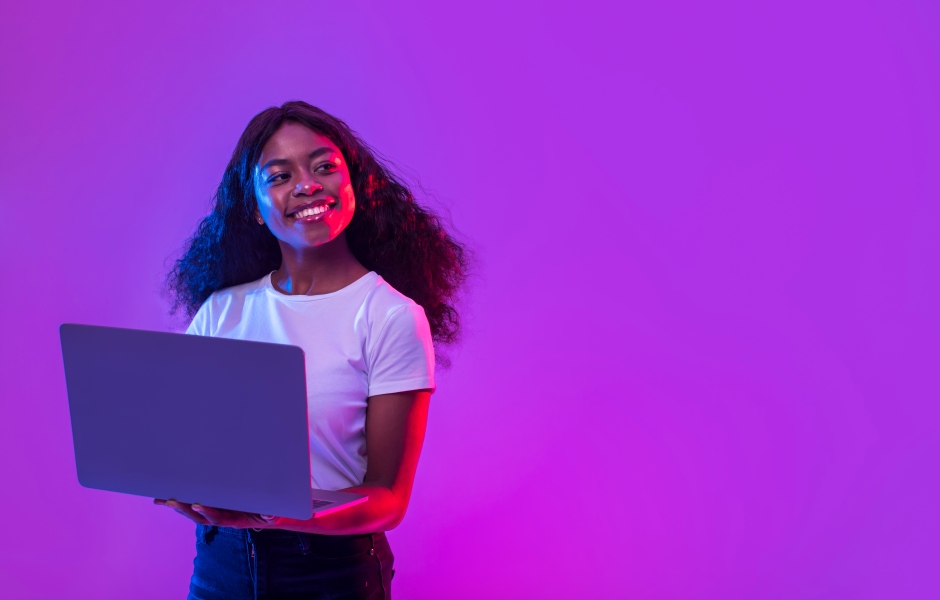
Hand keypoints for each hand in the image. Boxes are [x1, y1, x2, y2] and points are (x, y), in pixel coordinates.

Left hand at [154, 498, 278, 528]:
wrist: (262, 518)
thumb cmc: (265, 514)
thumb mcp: (271, 515)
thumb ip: (270, 515)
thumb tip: (269, 514)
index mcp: (231, 520)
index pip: (217, 517)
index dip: (207, 511)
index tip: (197, 504)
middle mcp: (219, 518)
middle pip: (198, 516)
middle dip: (185, 509)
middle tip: (171, 500)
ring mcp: (213, 514)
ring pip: (192, 512)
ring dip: (178, 507)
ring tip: (161, 499)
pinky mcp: (210, 509)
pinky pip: (193, 506)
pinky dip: (179, 504)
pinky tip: (165, 499)